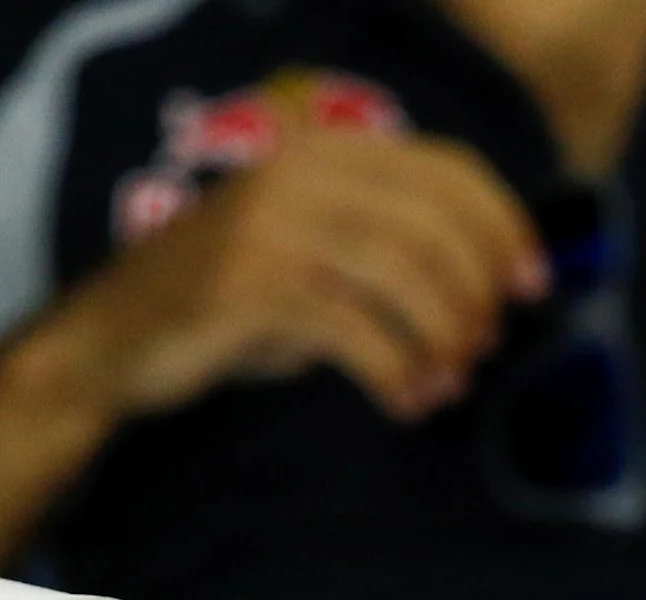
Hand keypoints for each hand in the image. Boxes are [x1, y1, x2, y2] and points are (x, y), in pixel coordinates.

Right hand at [64, 127, 547, 423]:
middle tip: (485, 346)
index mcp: (325, 152)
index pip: (447, 169)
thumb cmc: (226, 304)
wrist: (113, 340)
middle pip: (435, 225)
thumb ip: (383, 247)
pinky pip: (359, 332)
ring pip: (405, 277)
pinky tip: (407, 401)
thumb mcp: (310, 252)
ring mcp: (274, 228)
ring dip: (443, 339)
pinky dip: (398, 373)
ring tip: (448, 383)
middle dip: (477, 293)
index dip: (503, 225)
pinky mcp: (254, 289)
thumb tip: (487, 289)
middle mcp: (301, 175)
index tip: (532, 284)